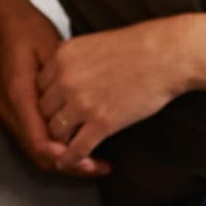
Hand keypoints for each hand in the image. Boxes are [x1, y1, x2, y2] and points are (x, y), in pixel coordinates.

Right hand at [0, 0, 108, 177]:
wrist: (3, 18)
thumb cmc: (31, 30)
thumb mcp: (51, 52)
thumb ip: (62, 86)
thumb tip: (80, 121)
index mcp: (18, 96)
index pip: (41, 144)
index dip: (68, 158)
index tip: (94, 162)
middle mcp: (8, 110)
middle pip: (38, 155)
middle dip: (69, 165)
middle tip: (100, 166)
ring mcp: (7, 112)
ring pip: (36, 150)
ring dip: (64, 158)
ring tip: (94, 159)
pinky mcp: (12, 110)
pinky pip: (33, 138)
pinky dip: (55, 146)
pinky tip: (77, 140)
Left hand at [36, 17, 193, 171]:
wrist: (167, 55)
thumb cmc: (137, 47)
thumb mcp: (92, 44)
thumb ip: (72, 61)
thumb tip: (63, 75)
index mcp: (62, 57)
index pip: (38, 86)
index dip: (48, 100)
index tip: (57, 108)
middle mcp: (65, 79)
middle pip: (43, 110)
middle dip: (52, 120)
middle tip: (63, 128)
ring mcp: (82, 102)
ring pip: (55, 131)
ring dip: (62, 141)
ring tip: (69, 145)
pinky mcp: (102, 122)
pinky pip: (77, 148)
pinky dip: (72, 159)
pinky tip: (74, 162)